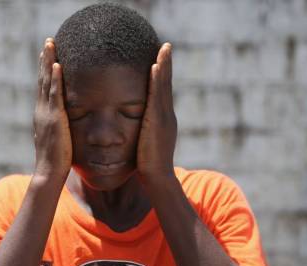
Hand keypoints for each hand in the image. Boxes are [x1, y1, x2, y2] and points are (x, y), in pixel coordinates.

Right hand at [33, 38, 71, 178]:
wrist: (49, 173)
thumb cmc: (57, 160)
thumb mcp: (57, 139)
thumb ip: (59, 128)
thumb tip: (64, 123)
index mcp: (43, 114)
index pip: (44, 86)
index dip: (46, 69)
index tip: (49, 54)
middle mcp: (42, 110)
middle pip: (42, 79)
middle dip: (45, 59)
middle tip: (49, 41)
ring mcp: (46, 114)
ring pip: (46, 82)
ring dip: (49, 62)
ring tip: (51, 44)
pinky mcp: (54, 119)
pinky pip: (55, 95)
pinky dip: (55, 79)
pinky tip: (58, 65)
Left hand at [137, 43, 176, 179]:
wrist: (156, 179)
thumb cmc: (148, 164)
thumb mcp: (146, 143)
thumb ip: (144, 132)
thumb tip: (138, 128)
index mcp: (163, 119)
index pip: (162, 92)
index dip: (162, 74)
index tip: (160, 58)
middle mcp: (167, 115)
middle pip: (167, 85)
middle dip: (166, 64)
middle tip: (165, 46)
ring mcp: (165, 118)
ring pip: (164, 87)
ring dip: (164, 66)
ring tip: (163, 48)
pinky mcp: (158, 122)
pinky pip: (157, 97)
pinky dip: (157, 81)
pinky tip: (154, 67)